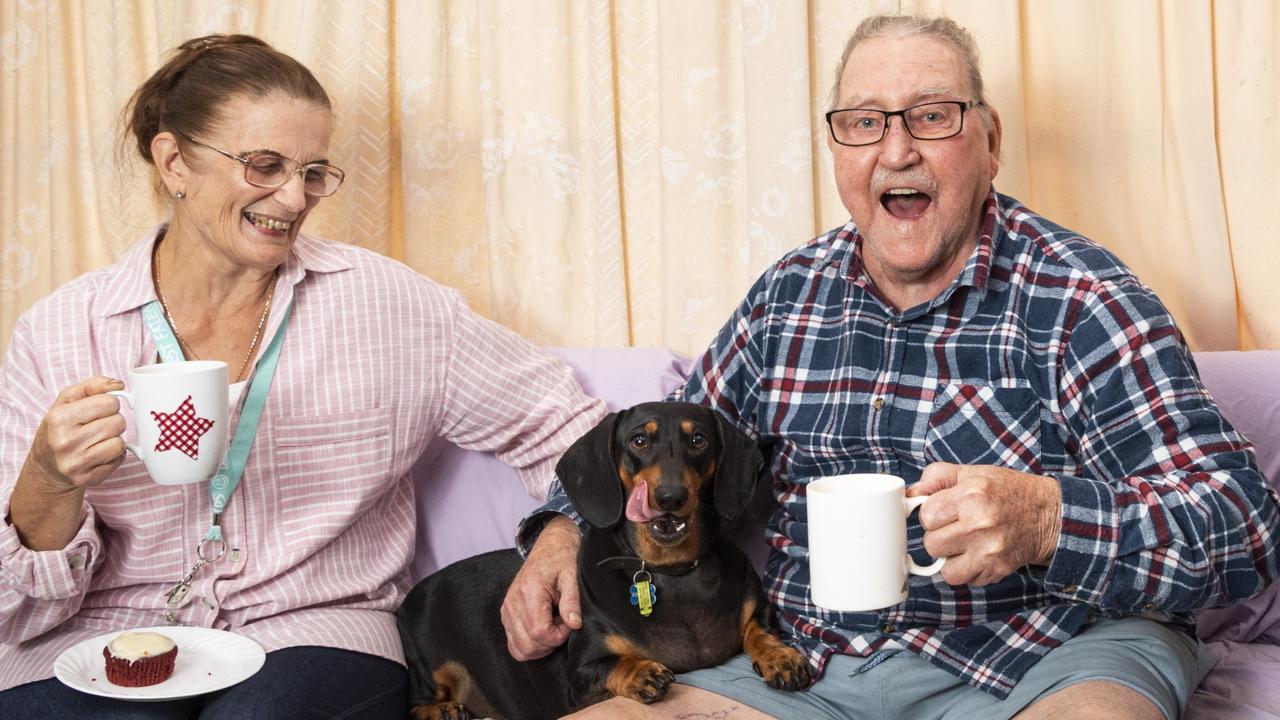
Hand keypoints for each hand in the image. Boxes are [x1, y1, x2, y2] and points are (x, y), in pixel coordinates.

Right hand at [24, 376, 127, 492]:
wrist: (47, 468)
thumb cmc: (60, 428)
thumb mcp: (67, 401)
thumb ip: (92, 386)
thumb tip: (118, 385)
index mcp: (59, 418)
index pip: (108, 402)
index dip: (109, 404)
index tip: (100, 409)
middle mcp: (64, 441)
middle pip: (117, 422)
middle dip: (113, 421)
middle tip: (99, 426)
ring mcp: (75, 462)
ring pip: (120, 442)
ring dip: (114, 439)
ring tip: (98, 440)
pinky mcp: (87, 478)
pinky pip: (118, 459)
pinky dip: (114, 455)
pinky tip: (98, 454)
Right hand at [500, 515, 582, 659]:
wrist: (548, 549)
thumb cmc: (561, 560)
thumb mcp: (572, 577)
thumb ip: (572, 601)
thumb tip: (574, 625)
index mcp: (529, 591)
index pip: (540, 631)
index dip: (559, 635)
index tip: (570, 623)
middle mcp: (512, 603)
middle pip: (528, 645)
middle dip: (550, 643)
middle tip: (562, 624)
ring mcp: (507, 611)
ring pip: (519, 649)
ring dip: (540, 645)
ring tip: (553, 625)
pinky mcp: (506, 615)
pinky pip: (514, 644)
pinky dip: (530, 643)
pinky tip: (543, 628)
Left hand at [908, 463, 1060, 586]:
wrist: (1049, 515)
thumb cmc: (1008, 491)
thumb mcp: (974, 473)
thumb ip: (937, 477)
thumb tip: (911, 492)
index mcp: (971, 495)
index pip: (927, 515)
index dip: (931, 514)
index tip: (943, 511)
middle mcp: (980, 524)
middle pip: (931, 544)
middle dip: (938, 536)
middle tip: (954, 527)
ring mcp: (989, 551)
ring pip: (943, 567)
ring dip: (949, 557)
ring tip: (963, 543)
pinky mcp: (996, 570)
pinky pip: (963, 579)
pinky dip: (964, 570)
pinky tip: (975, 554)